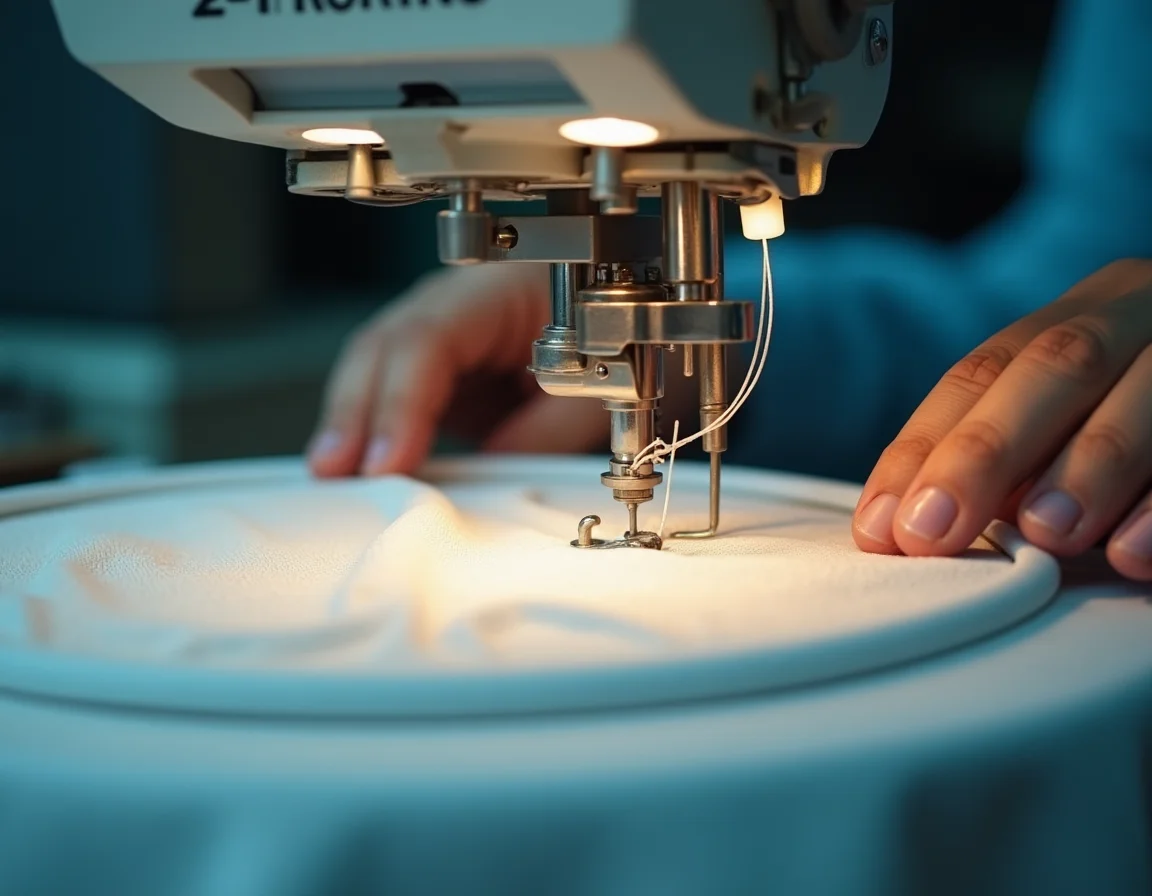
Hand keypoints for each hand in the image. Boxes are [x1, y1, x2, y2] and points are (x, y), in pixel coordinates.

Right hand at [307, 264, 609, 477]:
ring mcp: (441, 335)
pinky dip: (370, 430)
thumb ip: (543, 431)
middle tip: (333, 470)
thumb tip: (483, 480)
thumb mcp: (597, 392)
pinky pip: (390, 393)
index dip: (400, 400)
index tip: (389, 458)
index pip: (428, 337)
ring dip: (351, 422)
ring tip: (332, 476)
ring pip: (374, 368)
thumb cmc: (617, 346)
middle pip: (383, 346)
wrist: (630, 335)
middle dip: (354, 410)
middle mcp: (457, 304)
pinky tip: (356, 467)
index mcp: (499, 290)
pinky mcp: (439, 372)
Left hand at [853, 259, 1151, 580]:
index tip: (880, 525)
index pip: (981, 374)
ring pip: (1147, 393)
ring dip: (1089, 468)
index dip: (923, 448)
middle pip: (1055, 367)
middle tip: (933, 531)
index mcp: (1081, 315)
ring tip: (1044, 535)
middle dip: (986, 452)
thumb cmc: (1142, 412)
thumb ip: (1014, 453)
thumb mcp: (1075, 414)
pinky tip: (1136, 554)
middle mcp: (1143, 311)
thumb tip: (911, 525)